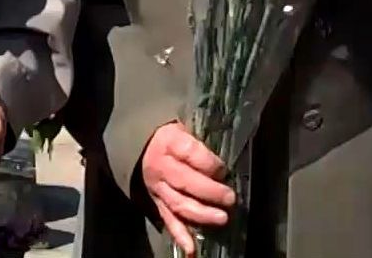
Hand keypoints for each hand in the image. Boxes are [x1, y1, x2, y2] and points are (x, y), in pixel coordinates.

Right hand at [139, 121, 235, 256]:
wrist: (141, 147)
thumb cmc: (172, 137)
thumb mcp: (186, 127)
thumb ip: (204, 141)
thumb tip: (230, 155)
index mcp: (170, 142)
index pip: (191, 153)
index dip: (210, 163)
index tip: (224, 169)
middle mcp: (162, 166)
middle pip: (186, 181)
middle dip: (210, 191)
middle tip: (230, 198)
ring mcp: (158, 188)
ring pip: (179, 203)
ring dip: (201, 213)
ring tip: (222, 218)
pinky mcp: (157, 203)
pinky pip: (168, 219)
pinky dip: (180, 234)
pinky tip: (192, 248)